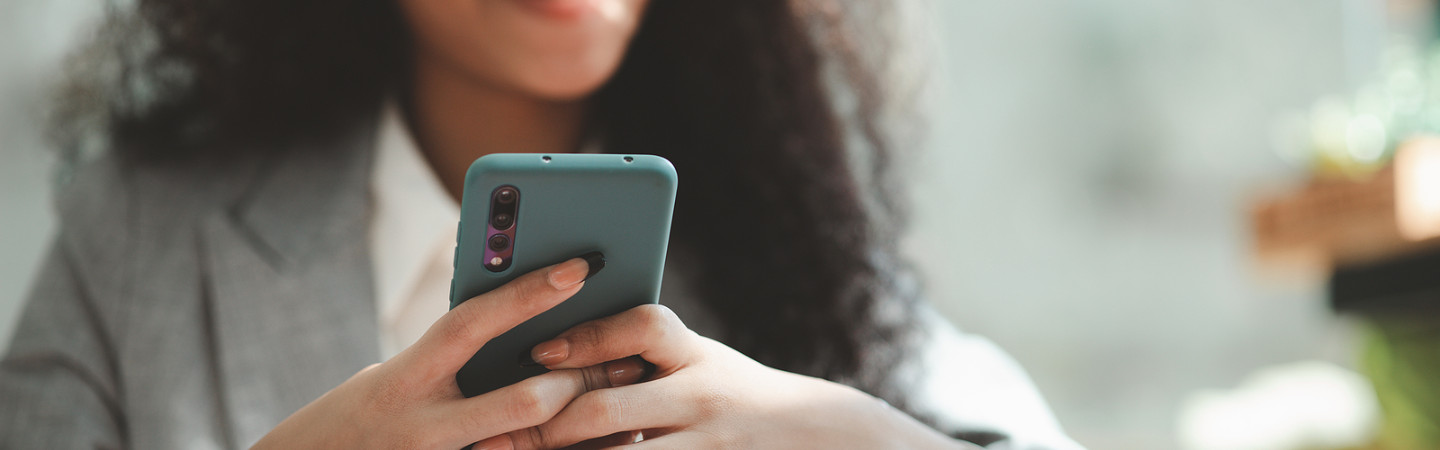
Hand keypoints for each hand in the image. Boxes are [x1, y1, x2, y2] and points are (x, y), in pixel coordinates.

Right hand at [253, 256, 647, 448]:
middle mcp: (422, 424)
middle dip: (576, 381)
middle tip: (621, 363)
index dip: (527, 292)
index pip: (474, 322)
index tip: (579, 268)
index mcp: (405, 375)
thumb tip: (515, 322)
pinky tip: (585, 446)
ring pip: (526, 444)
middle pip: (522, 399)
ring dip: (574, 427)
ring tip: (612, 414)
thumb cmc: (354, 419)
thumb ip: (448, 357)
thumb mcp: (392, 376)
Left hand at [480, 305, 965, 448]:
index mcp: (696, 354)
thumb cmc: (735, 396)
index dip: (586, 337)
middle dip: (546, 425)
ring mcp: (707, 444)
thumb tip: (556, 347)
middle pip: (607, 409)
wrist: (816, 436)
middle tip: (496, 432)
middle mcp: (702, 395)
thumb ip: (643, 356)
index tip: (538, 348)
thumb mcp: (700, 363)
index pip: (640, 327)